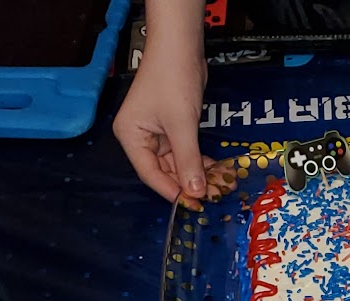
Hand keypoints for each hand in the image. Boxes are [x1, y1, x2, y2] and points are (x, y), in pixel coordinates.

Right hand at [113, 8, 219, 206]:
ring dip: (197, 172)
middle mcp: (140, 137)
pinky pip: (184, 150)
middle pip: (164, 170)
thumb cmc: (172, 79)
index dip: (172, 191)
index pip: (150, 174)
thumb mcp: (181, 124)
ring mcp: (156, 131)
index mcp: (131, 137)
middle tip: (212, 195)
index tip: (193, 204)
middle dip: (188, 182)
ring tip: (218, 184)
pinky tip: (215, 169)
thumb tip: (195, 191)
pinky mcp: (172, 125)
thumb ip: (188, 160)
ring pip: (177, 162)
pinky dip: (198, 159)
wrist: (180, 47)